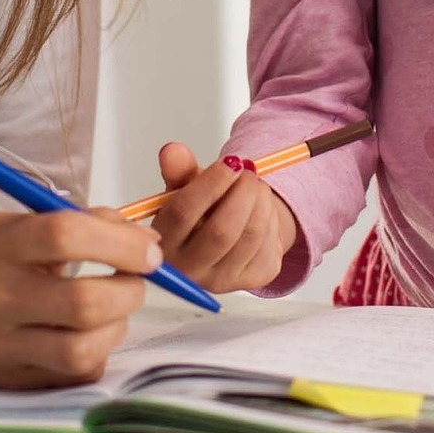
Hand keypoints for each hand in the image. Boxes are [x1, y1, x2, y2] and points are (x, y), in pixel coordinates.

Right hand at [0, 209, 159, 387]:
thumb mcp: (7, 226)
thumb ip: (70, 223)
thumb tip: (140, 237)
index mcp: (0, 247)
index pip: (66, 235)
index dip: (119, 241)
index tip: (147, 248)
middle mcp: (1, 298)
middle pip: (84, 302)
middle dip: (130, 290)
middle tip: (135, 279)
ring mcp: (5, 346)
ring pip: (82, 349)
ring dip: (116, 326)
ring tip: (112, 309)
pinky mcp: (14, 380)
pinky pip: (74, 374)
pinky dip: (96, 353)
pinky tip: (88, 335)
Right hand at [149, 142, 295, 293]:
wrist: (228, 236)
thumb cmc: (201, 212)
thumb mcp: (185, 189)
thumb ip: (178, 171)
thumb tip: (172, 152)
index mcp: (164, 244)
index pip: (182, 214)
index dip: (208, 185)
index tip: (229, 163)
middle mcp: (190, 270)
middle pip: (221, 231)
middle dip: (242, 193)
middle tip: (247, 171)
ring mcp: (223, 280)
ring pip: (250, 235)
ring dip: (260, 200)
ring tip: (255, 185)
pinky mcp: (253, 279)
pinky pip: (269, 243)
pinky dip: (270, 216)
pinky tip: (260, 208)